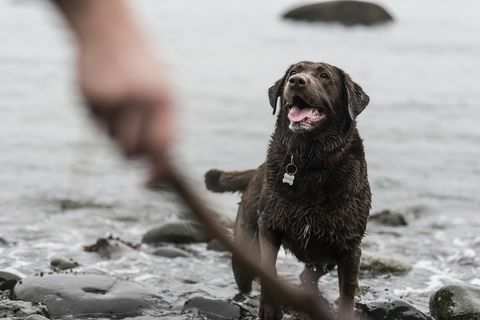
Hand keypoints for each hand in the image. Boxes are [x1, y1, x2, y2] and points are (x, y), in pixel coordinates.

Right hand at [77, 35, 174, 179]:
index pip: (162, 145)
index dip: (157, 168)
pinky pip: (95, 123)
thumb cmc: (143, 70)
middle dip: (132, 155)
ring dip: (114, 132)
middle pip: (133, 150)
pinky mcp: (88, 96)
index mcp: (164, 98)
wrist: (109, 32)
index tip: (151, 181)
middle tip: (130, 145)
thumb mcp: (163, 92)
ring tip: (119, 106)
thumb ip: (164, 125)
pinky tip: (105, 93)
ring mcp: (111, 97)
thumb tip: (161, 164)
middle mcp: (139, 99)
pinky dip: (100, 116)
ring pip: (111, 138)